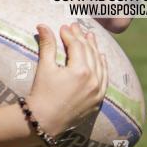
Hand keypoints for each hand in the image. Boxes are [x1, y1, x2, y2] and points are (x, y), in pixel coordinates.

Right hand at [27, 22, 107, 136]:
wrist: (43, 121)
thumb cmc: (41, 94)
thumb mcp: (45, 68)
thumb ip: (47, 45)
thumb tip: (42, 25)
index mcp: (81, 71)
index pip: (77, 46)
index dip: (69, 34)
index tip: (63, 27)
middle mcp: (94, 80)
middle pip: (90, 52)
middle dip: (82, 38)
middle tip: (76, 27)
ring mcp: (98, 91)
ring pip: (100, 63)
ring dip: (95, 48)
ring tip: (90, 36)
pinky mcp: (98, 100)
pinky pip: (105, 79)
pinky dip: (103, 66)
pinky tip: (101, 56)